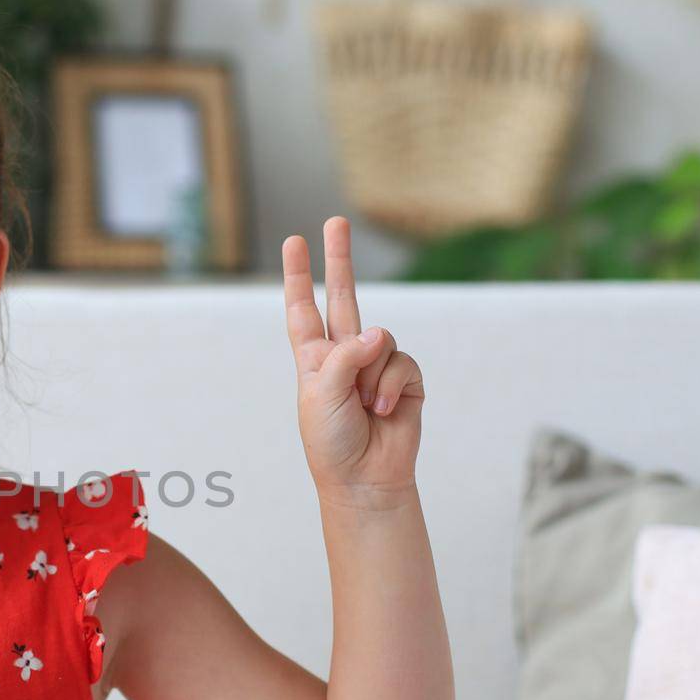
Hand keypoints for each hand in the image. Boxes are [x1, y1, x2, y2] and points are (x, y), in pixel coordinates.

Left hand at [282, 217, 424, 505]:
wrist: (363, 479)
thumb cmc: (330, 441)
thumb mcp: (321, 394)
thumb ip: (345, 356)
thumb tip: (379, 333)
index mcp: (313, 358)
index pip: (302, 309)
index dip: (297, 277)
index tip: (294, 242)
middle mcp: (344, 355)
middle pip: (343, 296)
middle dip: (339, 259)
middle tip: (335, 220)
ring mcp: (375, 365)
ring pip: (380, 339)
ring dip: (371, 375)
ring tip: (364, 407)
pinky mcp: (405, 380)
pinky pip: (402, 363)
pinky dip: (391, 386)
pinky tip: (383, 410)